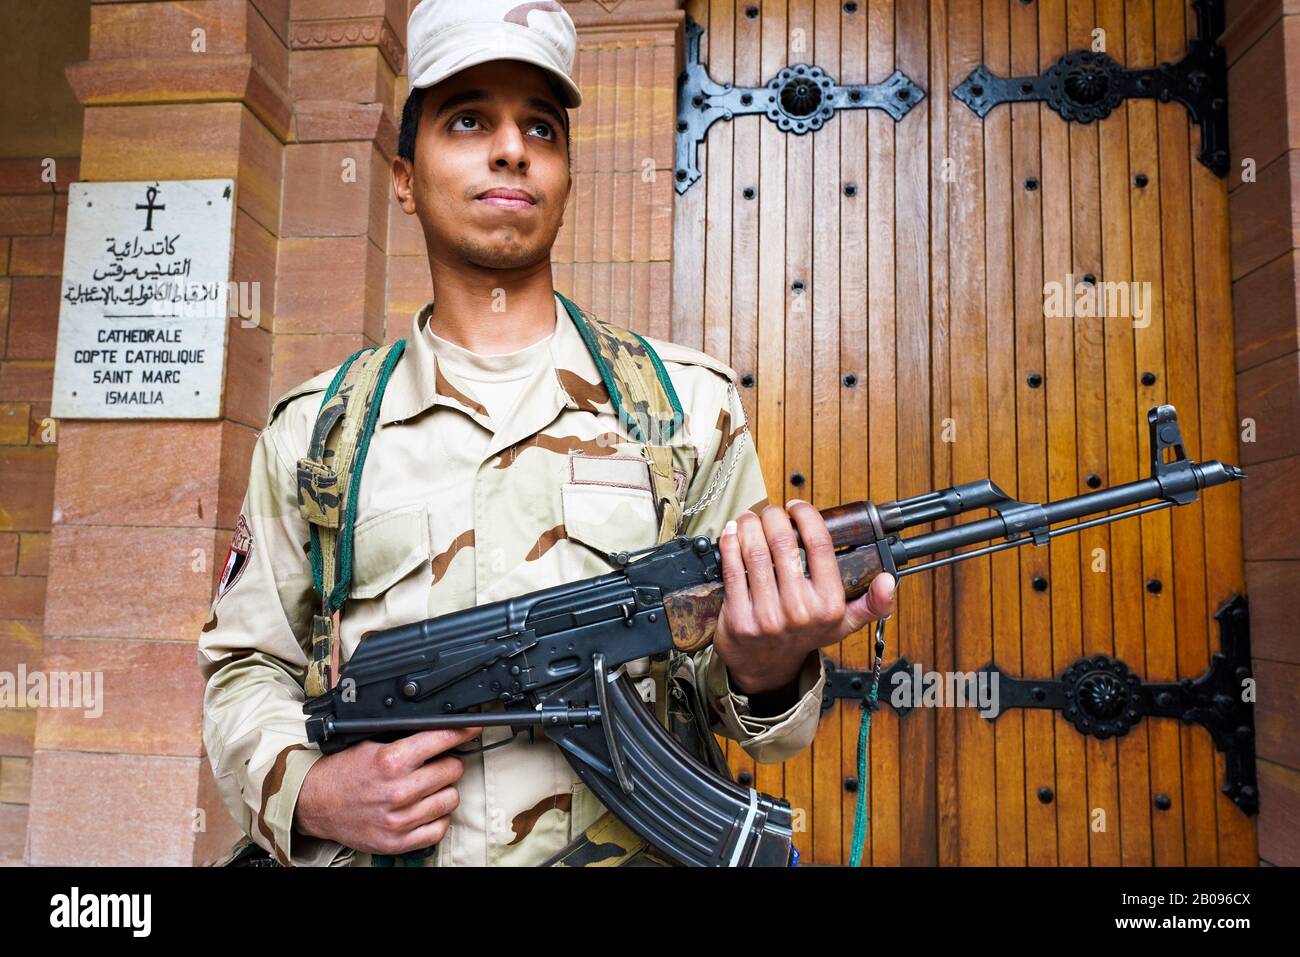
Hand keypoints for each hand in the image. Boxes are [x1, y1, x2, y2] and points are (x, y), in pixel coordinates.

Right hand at [294, 725, 480, 855]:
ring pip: (451, 799)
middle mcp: (398, 791)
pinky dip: (436, 817)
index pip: (442, 739)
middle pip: (453, 770)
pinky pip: (439, 828)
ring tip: (427, 786)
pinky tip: (424, 808)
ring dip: (443, 790)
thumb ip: (405, 737)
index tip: (472, 727)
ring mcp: (399, 819)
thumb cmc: (342, 772)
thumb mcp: (371, 744)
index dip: (462, 730)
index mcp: (391, 761)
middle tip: (436, 762)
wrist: (314, 804)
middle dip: (448, 762)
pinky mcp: (398, 841)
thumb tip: (440, 727)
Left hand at [713, 500, 895, 695]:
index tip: (797, 507)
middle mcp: (799, 611)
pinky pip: (732, 570)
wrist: (765, 666)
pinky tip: (732, 533)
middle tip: (770, 512)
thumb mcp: (843, 624)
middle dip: (774, 517)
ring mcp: (767, 616)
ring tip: (751, 519)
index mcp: (828, 606)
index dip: (806, 517)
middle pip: (783, 543)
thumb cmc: (803, 636)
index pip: (819, 545)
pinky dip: (730, 544)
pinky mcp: (738, 619)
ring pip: (755, 553)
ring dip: (750, 526)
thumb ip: (871, 603)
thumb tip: (889, 580)